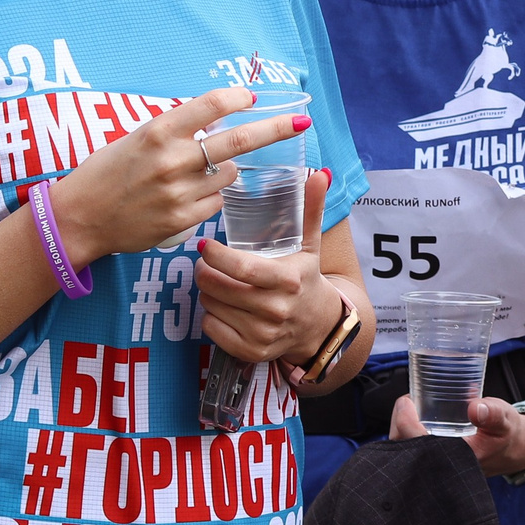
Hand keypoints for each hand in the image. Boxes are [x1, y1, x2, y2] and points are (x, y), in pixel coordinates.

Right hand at [45, 85, 309, 263]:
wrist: (80, 218)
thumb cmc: (107, 171)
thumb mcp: (136, 138)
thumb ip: (176, 129)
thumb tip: (220, 115)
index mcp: (158, 131)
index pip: (212, 104)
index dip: (238, 97)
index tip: (250, 97)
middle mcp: (172, 160)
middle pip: (239, 140)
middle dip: (276, 129)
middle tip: (302, 122)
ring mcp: (180, 192)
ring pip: (229, 174)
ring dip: (225, 170)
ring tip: (194, 174)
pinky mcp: (183, 220)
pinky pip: (216, 203)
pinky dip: (211, 196)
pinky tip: (186, 196)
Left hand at [196, 168, 338, 369]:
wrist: (318, 326)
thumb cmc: (307, 279)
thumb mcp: (310, 245)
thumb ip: (311, 209)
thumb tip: (320, 173)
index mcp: (289, 281)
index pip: (242, 269)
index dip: (217, 256)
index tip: (204, 245)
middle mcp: (276, 310)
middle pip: (220, 288)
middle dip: (205, 272)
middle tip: (204, 263)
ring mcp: (263, 334)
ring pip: (212, 307)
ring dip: (207, 292)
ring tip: (214, 282)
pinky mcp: (251, 352)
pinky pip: (212, 330)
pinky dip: (210, 316)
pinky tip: (221, 306)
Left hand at [387, 393, 524, 476]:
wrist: (513, 450)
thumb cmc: (507, 435)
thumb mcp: (505, 420)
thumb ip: (493, 414)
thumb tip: (475, 407)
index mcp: (456, 460)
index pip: (419, 444)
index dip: (406, 422)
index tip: (407, 401)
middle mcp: (441, 467)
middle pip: (403, 449)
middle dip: (400, 423)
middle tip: (407, 401)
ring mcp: (435, 466)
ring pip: (403, 451)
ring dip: (402, 428)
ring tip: (409, 407)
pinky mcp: (434, 461)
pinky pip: (411, 451)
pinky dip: (408, 433)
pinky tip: (413, 418)